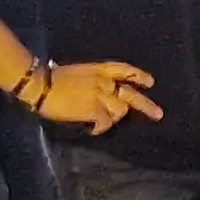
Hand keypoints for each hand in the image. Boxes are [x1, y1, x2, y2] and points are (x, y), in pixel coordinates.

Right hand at [34, 60, 163, 133]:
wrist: (40, 85)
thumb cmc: (51, 77)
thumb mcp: (78, 72)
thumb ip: (91, 79)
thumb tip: (94, 90)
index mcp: (99, 69)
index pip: (124, 69)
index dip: (139, 75)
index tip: (150, 83)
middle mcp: (104, 82)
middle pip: (131, 94)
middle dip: (146, 105)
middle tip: (159, 115)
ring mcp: (101, 96)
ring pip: (120, 111)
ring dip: (112, 118)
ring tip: (101, 121)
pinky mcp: (94, 111)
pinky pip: (105, 123)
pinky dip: (100, 128)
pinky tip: (92, 129)